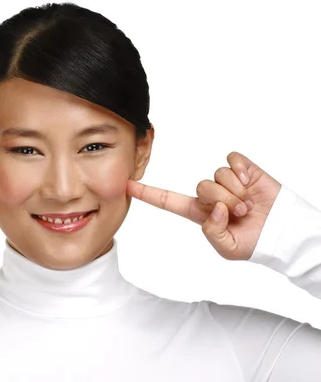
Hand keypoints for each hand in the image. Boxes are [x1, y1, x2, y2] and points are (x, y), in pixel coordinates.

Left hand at [126, 151, 281, 260]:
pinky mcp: (242, 169)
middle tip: (239, 213)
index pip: (168, 201)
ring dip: (235, 192)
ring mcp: (226, 181)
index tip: (126, 185)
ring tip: (248, 205)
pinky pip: (232, 161)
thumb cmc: (253, 243)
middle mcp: (210, 195)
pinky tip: (249, 184)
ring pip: (217, 175)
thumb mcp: (227, 248)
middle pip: (201, 186)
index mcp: (200, 213)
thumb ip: (212, 232)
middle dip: (223, 201)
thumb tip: (214, 207)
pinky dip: (241, 173)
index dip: (148, 193)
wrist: (282, 234)